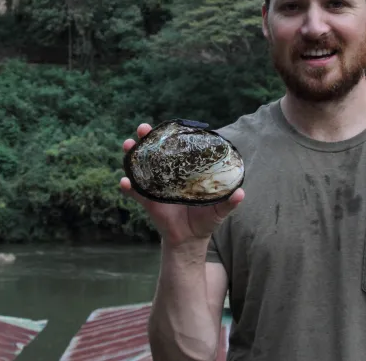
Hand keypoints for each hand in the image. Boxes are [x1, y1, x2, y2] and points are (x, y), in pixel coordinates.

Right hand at [120, 123, 244, 247]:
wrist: (190, 239)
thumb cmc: (206, 219)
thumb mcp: (219, 210)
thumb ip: (229, 201)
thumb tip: (241, 193)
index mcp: (184, 171)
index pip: (176, 148)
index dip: (171, 136)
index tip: (168, 126)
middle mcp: (168, 174)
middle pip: (154, 152)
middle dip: (147, 138)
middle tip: (143, 128)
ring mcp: (156, 186)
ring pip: (140, 166)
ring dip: (132, 155)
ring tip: (129, 145)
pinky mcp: (148, 202)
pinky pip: (135, 192)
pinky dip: (128, 186)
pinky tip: (124, 181)